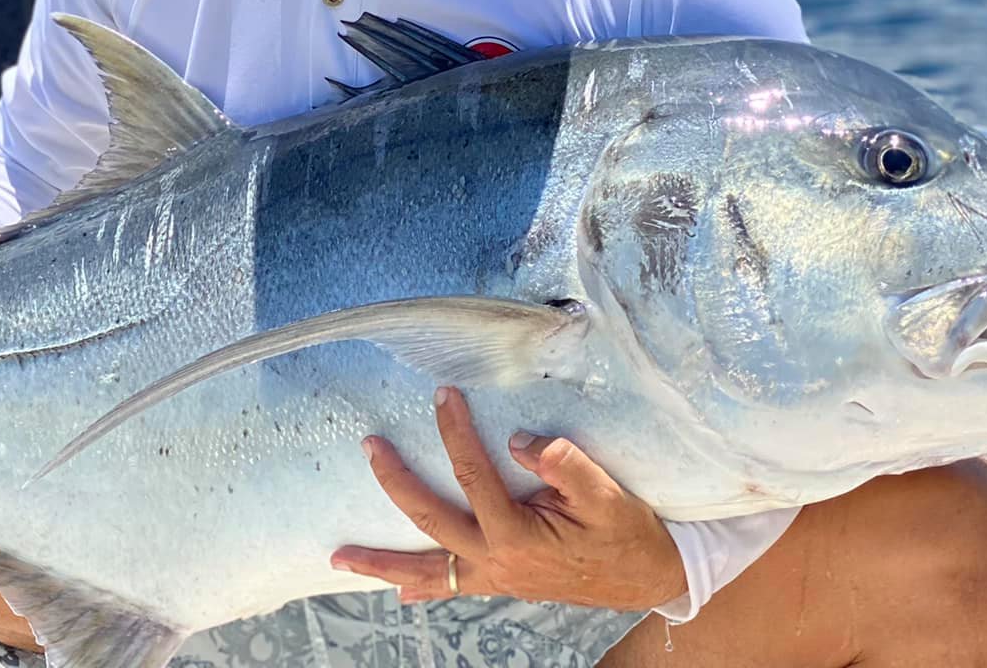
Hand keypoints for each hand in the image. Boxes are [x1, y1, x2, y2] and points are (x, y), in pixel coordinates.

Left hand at [329, 385, 685, 611]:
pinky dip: (420, 588)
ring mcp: (494, 578)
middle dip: (395, 482)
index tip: (444, 394)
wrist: (647, 575)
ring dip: (381, 563)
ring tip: (338, 558)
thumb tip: (519, 441)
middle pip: (429, 521)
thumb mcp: (606, 493)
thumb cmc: (627, 531)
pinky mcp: (499, 582)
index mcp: (519, 535)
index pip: (473, 475)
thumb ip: (565, 463)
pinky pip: (448, 587)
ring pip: (427, 571)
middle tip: (369, 446)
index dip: (455, 432)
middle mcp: (496, 562)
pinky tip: (397, 592)